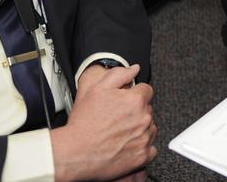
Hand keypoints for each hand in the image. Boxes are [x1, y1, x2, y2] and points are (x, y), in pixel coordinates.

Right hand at [51, 65, 155, 181]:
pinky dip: (142, 147)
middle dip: (136, 111)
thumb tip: (134, 69)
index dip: (134, 94)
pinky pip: (151, 148)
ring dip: (140, 128)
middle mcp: (143, 119)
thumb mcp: (97, 89)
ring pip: (150, 128)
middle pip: (148, 109)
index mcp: (135, 100)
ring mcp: (144, 138)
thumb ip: (119, 74)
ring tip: (120, 132)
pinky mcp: (142, 156)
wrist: (76, 152)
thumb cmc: (84, 123)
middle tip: (117, 117)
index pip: (146, 90)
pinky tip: (127, 145)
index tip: (124, 101)